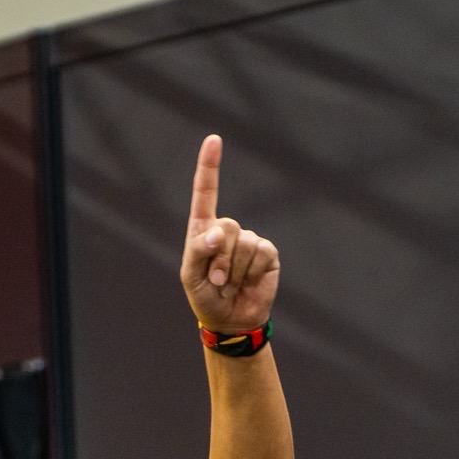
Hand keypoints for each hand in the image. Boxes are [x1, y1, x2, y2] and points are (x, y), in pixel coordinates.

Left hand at [179, 134, 280, 334]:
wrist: (230, 318)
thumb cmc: (205, 295)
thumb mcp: (191, 275)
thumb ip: (198, 250)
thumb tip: (218, 232)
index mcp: (204, 229)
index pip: (206, 193)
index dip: (209, 166)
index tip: (213, 139)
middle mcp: (228, 230)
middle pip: (227, 226)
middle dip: (220, 257)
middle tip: (217, 280)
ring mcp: (249, 240)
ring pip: (244, 242)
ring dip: (234, 269)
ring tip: (230, 284)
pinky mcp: (267, 253)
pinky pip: (261, 253)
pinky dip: (252, 272)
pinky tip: (249, 281)